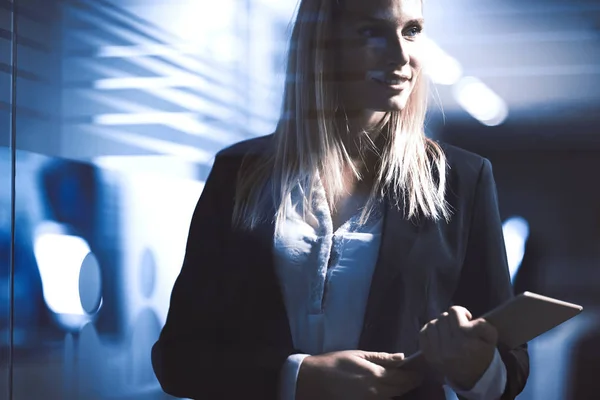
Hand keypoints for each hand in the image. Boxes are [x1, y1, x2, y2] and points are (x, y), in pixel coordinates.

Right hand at [296, 350, 423, 399]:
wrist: (315, 380)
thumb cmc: (336, 363)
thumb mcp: (358, 355)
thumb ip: (381, 358)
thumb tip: (402, 357)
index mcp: (377, 376)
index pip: (404, 378)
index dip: (415, 375)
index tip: (421, 371)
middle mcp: (377, 392)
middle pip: (401, 390)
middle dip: (411, 383)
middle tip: (416, 376)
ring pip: (393, 398)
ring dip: (400, 391)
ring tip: (404, 382)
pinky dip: (388, 396)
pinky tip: (388, 390)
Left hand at [419, 306, 497, 390]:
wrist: (472, 376)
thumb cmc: (481, 352)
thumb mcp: (490, 339)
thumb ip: (483, 325)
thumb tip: (469, 319)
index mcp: (465, 341)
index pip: (455, 312)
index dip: (462, 312)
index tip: (467, 318)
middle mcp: (449, 348)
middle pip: (443, 316)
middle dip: (452, 319)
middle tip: (459, 326)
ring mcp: (436, 352)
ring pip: (432, 323)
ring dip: (441, 324)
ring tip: (449, 331)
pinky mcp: (428, 355)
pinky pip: (423, 333)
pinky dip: (431, 331)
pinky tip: (440, 335)